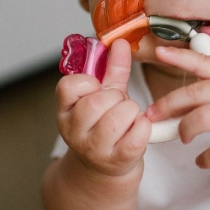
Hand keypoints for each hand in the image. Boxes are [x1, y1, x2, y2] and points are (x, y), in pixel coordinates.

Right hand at [56, 38, 150, 175]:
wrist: (107, 167)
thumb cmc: (105, 126)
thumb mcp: (104, 95)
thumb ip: (112, 68)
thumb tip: (120, 42)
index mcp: (65, 111)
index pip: (69, 86)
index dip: (89, 83)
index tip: (97, 89)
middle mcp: (74, 131)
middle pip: (99, 101)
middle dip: (118, 98)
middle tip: (119, 106)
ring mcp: (94, 149)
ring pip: (120, 116)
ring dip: (132, 112)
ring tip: (128, 118)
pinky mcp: (117, 160)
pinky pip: (138, 133)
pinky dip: (144, 126)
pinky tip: (138, 129)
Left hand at [146, 46, 209, 167]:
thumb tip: (175, 92)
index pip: (204, 62)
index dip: (181, 57)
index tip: (159, 51)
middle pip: (195, 93)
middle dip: (168, 104)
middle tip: (153, 115)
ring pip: (202, 119)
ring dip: (184, 129)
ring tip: (183, 137)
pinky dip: (205, 158)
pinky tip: (202, 160)